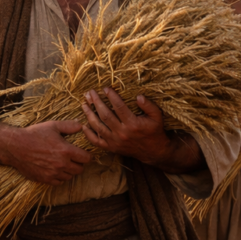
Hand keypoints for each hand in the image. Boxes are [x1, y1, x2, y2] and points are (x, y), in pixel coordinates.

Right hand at [4, 120, 91, 185]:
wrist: (15, 146)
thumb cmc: (34, 134)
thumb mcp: (52, 126)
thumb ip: (69, 126)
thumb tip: (81, 126)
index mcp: (66, 150)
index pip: (86, 158)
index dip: (87, 156)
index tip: (83, 154)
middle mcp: (62, 164)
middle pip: (80, 169)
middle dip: (79, 164)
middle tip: (74, 158)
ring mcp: (53, 173)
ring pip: (70, 177)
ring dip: (69, 171)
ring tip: (63, 163)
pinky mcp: (45, 179)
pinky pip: (59, 182)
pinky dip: (59, 177)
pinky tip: (55, 170)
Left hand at [81, 88, 204, 173]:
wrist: (153, 151)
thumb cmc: (154, 131)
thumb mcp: (157, 116)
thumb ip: (149, 106)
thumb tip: (138, 96)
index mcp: (133, 124)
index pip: (119, 107)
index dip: (111, 96)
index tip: (105, 88)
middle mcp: (122, 133)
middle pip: (105, 115)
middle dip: (96, 103)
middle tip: (90, 93)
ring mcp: (115, 141)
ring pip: (98, 127)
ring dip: (89, 115)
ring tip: (84, 104)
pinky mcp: (111, 148)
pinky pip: (96, 141)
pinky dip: (88, 134)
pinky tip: (83, 125)